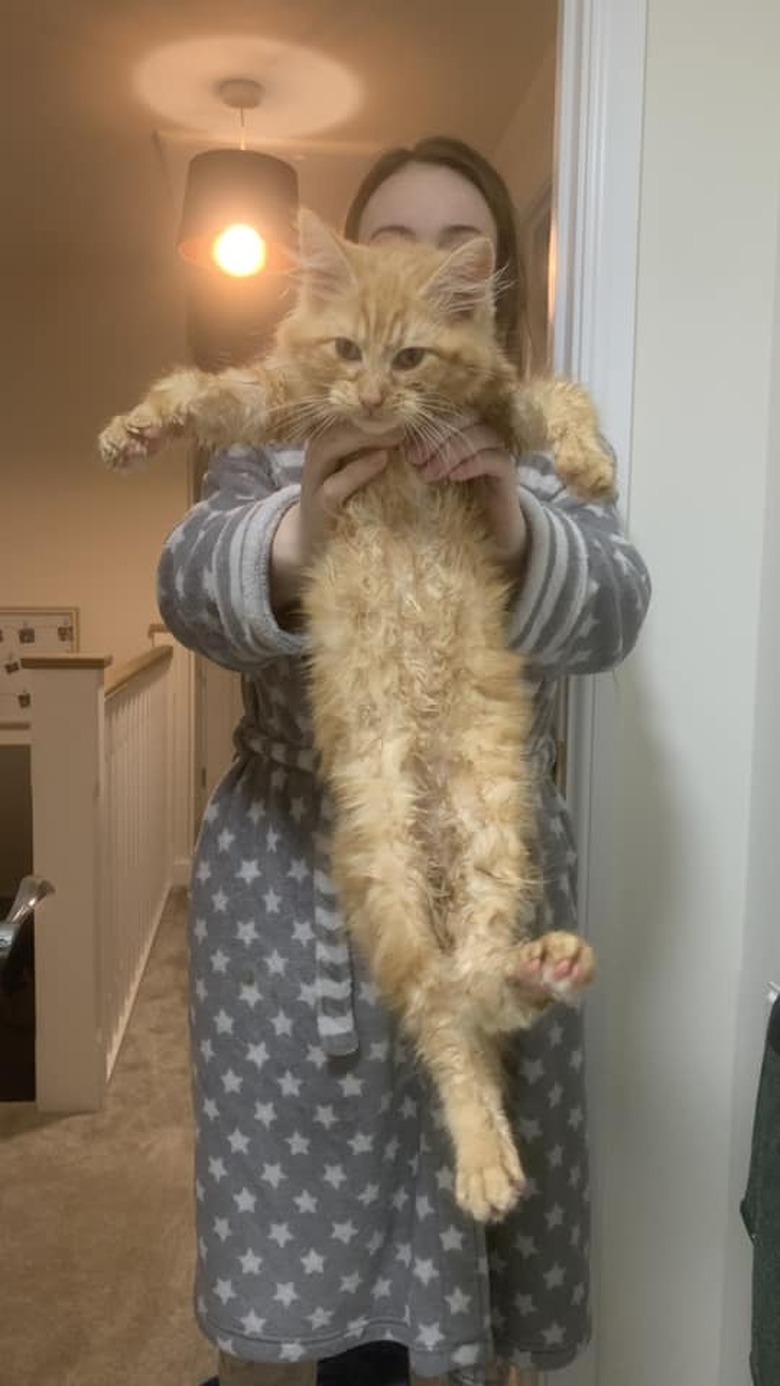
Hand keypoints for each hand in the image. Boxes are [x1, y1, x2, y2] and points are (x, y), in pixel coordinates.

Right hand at [270, 420, 401, 618]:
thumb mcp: (362, 466)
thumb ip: (379, 446)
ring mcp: (314, 479)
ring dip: (364, 436)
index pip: (348, 411)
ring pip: (330, 446)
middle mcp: (317, 453)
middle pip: (337, 422)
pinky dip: (359, 471)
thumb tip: (417, 425)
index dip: (373, 402)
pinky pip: (334, 486)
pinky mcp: (318, 506)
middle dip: (370, 415)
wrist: (315, 541)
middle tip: (404, 412)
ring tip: (397, 432)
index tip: (405, 397)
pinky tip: (382, 460)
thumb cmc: (349, 499)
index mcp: (328, 439)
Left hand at [408, 416, 527, 569]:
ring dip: (451, 451)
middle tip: (416, 460)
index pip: (450, 415)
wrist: (490, 535)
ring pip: (481, 435)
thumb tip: (397, 450)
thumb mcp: (435, 478)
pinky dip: (472, 464)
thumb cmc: (456, 503)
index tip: (407, 451)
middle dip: (437, 437)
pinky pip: (495, 459)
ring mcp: (499, 452)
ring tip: (430, 474)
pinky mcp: (509, 473)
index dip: (428, 428)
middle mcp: (486, 437)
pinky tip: (454, 477)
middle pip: (467, 418)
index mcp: (467, 432)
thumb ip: (422, 460)